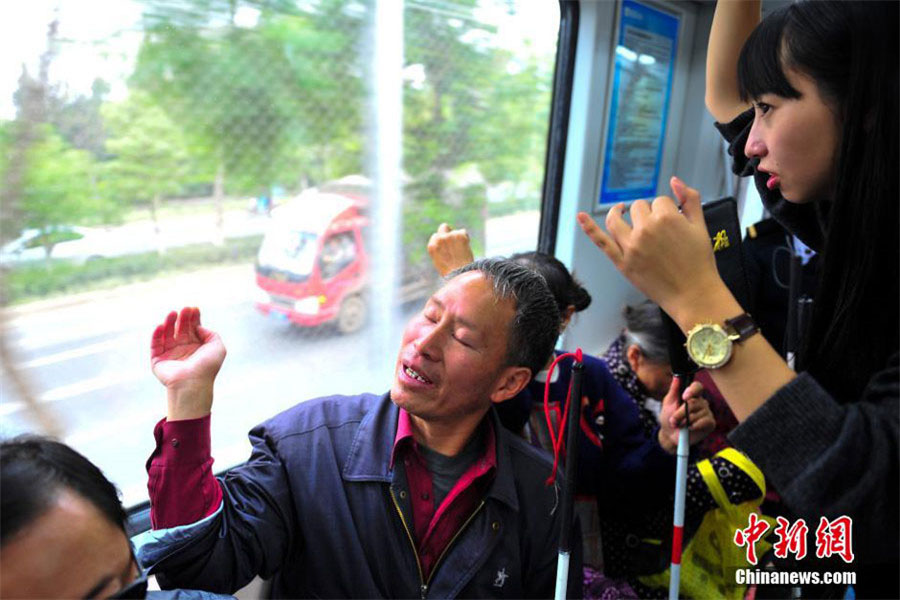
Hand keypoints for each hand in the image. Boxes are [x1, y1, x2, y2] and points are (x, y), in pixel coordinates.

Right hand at [150, 307, 225, 420]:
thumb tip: (198, 326)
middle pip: (181, 329)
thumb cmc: (207, 367)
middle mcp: (184, 350)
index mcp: (197, 347)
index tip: (194, 308)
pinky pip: (155, 345)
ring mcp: (170, 355)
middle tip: (185, 309)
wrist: (193, 383)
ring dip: (169, 322)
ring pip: (167, 334)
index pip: (193, 328)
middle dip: (183, 318)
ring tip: (173, 313)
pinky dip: (156, 335)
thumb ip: (211, 334)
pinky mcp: (158, 361)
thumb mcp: (217, 347)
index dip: (194, 318)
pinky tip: (160, 326)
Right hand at [427, 223, 474, 276]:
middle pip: (444, 227)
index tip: (447, 247)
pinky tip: (465, 248)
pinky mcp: (460, 235)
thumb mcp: (438, 261)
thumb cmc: (450, 271)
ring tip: (461, 251)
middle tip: (455, 241)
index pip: (436, 236)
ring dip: (459, 238)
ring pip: (455, 231)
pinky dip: (465, 238)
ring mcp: (450, 236)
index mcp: (432, 246)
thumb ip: (439, 249)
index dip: (442, 242)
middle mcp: (439, 239)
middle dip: (448, 232)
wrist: (461, 274)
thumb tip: (444, 242)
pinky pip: (463, 232)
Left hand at [577, 177, 728, 327]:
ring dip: (618, 212)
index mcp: (666, 217)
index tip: (674, 225)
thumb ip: (689, 199)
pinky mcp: (622, 262)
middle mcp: (645, 229)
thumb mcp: (701, 226)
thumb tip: (674, 180)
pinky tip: (580, 216)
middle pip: (638, 208)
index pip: (659, 201)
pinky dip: (589, 228)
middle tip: (660, 231)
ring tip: (621, 210)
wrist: (693, 294)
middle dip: (648, 214)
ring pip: (617, 219)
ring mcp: (631, 246)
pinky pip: (601, 242)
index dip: (667, 211)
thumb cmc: (699, 262)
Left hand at [657, 375, 714, 453]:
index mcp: (692, 395)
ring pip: (696, 414)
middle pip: (693, 403)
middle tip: (673, 420)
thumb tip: (677, 376)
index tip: (684, 397)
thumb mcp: (668, 403)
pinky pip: (704, 421)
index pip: (697, 387)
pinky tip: (689, 428)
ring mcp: (707, 412)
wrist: (670, 435)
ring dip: (684, 422)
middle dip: (680, 413)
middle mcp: (701, 402)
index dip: (692, 390)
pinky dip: (694, 426)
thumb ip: (674, 390)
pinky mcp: (710, 423)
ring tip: (679, 425)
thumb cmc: (668, 417)